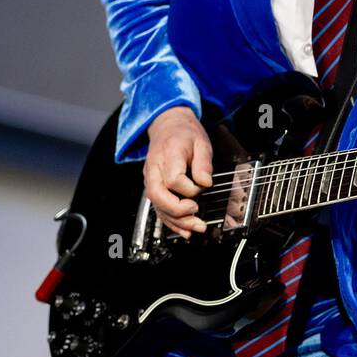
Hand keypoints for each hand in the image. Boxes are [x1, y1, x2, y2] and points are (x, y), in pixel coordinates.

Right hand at [144, 105, 213, 238]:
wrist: (167, 126)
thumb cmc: (184, 133)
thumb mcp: (201, 142)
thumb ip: (203, 162)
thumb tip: (205, 182)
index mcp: (168, 154)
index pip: (173, 179)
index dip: (189, 189)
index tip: (202, 187)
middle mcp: (155, 168)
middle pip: (158, 195)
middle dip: (177, 211)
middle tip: (196, 214)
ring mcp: (151, 179)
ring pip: (156, 205)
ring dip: (176, 221)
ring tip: (195, 228)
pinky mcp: (152, 186)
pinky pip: (158, 208)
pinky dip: (170, 222)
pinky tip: (184, 230)